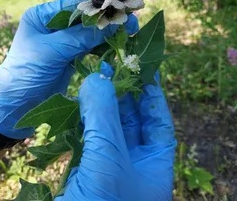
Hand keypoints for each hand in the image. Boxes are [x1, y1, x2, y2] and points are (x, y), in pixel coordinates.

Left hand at [0, 0, 138, 138]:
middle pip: (85, 16)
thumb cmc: (26, 74)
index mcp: (42, 16)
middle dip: (107, 18)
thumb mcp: (52, 52)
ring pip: (90, 31)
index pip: (74, 3)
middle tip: (131, 20)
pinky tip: (117, 44)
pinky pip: (90, 46)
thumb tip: (111, 24)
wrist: (15, 105)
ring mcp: (62, 41)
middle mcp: (52, 24)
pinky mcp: (69, 56)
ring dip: (108, 32)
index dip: (98, 4)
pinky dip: (103, 45)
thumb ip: (80, 38)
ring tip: (130, 32)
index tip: (121, 6)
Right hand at [56, 66, 175, 200]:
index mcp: (155, 167)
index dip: (152, 94)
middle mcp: (135, 166)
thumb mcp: (108, 158)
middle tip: (110, 66)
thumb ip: (104, 117)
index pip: (159, 122)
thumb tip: (98, 79)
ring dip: (100, 105)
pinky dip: (83, 121)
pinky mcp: (86, 170)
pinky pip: (88, 138)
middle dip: (122, 94)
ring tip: (92, 78)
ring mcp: (109, 168)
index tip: (143, 68)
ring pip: (108, 128)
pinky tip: (77, 104)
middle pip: (133, 121)